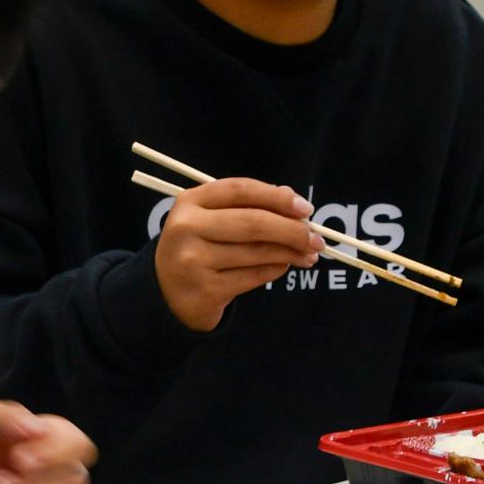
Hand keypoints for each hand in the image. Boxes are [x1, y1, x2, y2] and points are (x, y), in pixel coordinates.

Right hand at [154, 178, 322, 330]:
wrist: (166, 293)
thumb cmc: (198, 247)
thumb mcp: (211, 219)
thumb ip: (246, 206)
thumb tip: (292, 198)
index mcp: (189, 202)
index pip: (240, 190)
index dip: (276, 197)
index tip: (305, 208)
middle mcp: (187, 228)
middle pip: (252, 223)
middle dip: (292, 230)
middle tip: (317, 238)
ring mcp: (194, 261)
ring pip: (257, 252)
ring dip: (290, 253)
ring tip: (309, 254)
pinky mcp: (206, 289)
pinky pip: (254, 276)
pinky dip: (275, 270)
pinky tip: (285, 265)